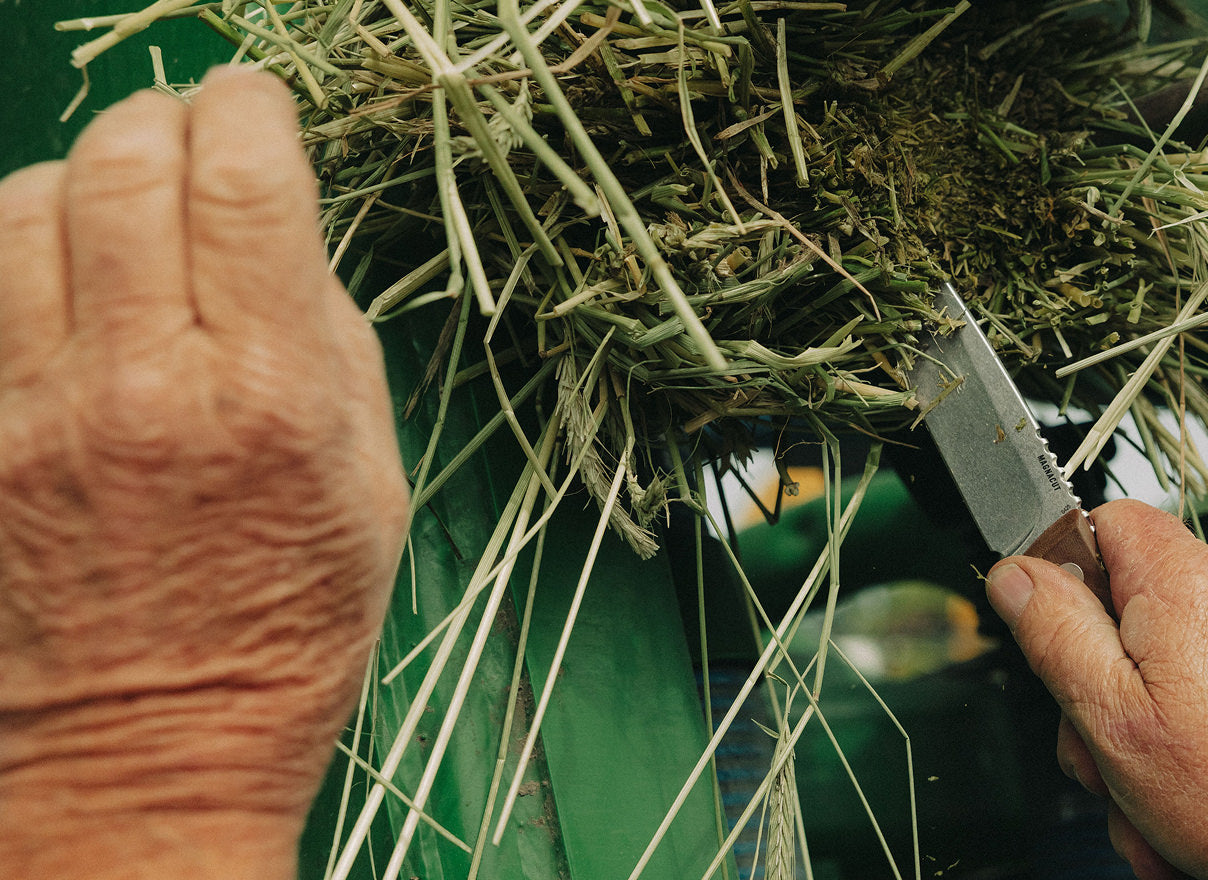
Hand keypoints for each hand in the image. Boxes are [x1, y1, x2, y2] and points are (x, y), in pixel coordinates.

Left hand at [0, 68, 406, 878]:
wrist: (147, 751)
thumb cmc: (286, 627)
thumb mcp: (369, 482)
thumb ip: (329, 340)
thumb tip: (280, 240)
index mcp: (267, 397)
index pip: (243, 181)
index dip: (251, 110)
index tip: (257, 107)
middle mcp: (142, 387)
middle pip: (120, 166)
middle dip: (162, 120)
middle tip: (190, 134)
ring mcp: (34, 410)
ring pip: (23, 205)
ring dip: (81, 175)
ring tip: (122, 205)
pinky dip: (22, 246)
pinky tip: (64, 273)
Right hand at [987, 500, 1207, 879]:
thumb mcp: (1112, 714)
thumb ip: (1054, 633)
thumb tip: (1014, 572)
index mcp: (1179, 578)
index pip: (1097, 522)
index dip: (1060, 578)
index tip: (1049, 640)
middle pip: (1119, 615)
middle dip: (1095, 695)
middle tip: (1105, 756)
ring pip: (1157, 675)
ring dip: (1138, 746)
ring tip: (1155, 806)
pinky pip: (1205, 704)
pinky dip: (1187, 756)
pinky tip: (1191, 812)